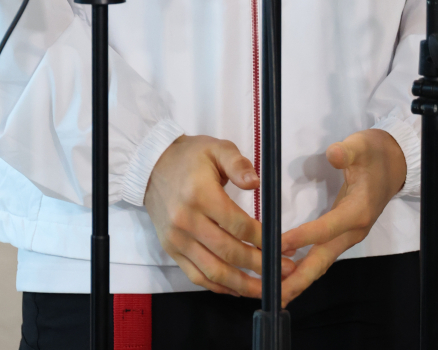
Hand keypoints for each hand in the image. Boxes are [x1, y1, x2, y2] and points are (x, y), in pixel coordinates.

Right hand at [145, 134, 295, 297]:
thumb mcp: (217, 148)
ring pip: (213, 271)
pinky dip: (219, 286)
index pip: (237, 225)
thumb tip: (256, 182)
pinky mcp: (171, 250)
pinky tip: (238, 289)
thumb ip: (238, 164)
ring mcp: (177, 239)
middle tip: (285, 270)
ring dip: (242, 284)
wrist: (152, 167)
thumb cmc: (190, 156)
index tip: (282, 246)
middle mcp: (186, 221)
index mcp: (200, 194)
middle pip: (229, 251)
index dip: (262, 238)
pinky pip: (196, 276)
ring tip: (266, 288)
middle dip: (260, 264)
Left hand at [279, 129, 406, 305]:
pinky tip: (287, 277)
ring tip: (274, 295)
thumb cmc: (376, 153)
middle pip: (324, 259)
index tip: (279, 245)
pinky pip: (322, 255)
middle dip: (299, 279)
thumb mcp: (363, 144)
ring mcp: (349, 235)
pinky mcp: (343, 234)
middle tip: (275, 294)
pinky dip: (304, 269)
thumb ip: (347, 151)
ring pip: (322, 262)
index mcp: (358, 210)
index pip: (327, 228)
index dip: (303, 236)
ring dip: (299, 279)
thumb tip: (334, 154)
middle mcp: (354, 229)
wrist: (395, 163)